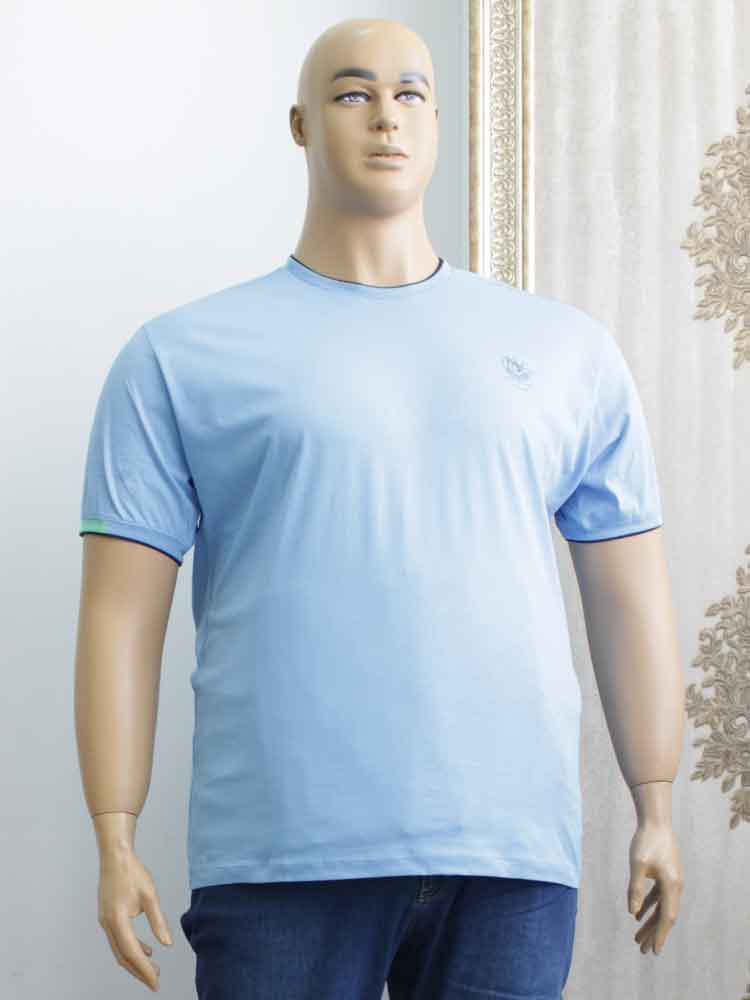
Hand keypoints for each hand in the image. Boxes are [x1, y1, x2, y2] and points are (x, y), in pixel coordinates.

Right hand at [97, 846, 172, 991]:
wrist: (115, 857)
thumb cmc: (133, 873)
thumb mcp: (150, 896)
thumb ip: (158, 921)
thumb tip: (167, 944)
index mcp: (117, 920)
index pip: (132, 953)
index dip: (144, 970)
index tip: (156, 982)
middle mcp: (107, 925)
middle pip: (123, 956)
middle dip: (139, 971)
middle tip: (156, 981)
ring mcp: (105, 922)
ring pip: (119, 950)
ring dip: (135, 962)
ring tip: (153, 968)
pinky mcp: (107, 917)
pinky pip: (118, 940)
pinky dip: (130, 949)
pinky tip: (145, 950)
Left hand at [627, 821, 683, 955]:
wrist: (656, 821)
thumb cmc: (645, 841)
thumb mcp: (637, 865)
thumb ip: (635, 889)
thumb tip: (632, 912)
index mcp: (672, 885)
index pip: (666, 917)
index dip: (659, 935)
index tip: (653, 951)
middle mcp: (676, 886)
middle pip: (665, 916)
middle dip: (653, 934)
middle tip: (642, 950)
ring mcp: (672, 880)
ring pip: (662, 908)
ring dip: (650, 922)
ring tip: (637, 937)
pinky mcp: (666, 875)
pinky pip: (658, 897)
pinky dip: (649, 906)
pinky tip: (637, 915)